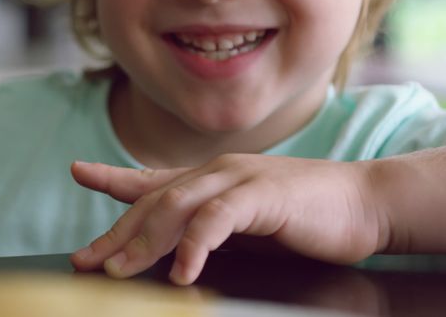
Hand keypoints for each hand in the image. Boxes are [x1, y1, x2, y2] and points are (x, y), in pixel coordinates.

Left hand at [69, 154, 389, 284]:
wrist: (367, 203)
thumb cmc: (310, 217)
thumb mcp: (250, 222)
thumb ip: (214, 229)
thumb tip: (176, 254)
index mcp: (214, 177)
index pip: (154, 179)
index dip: (113, 176)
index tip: (78, 171)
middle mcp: (218, 171)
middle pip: (153, 201)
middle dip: (116, 232)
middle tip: (85, 260)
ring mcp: (239, 179)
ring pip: (175, 206)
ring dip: (143, 242)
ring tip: (119, 273)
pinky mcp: (262, 195)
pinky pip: (217, 219)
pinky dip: (195, 245)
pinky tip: (183, 272)